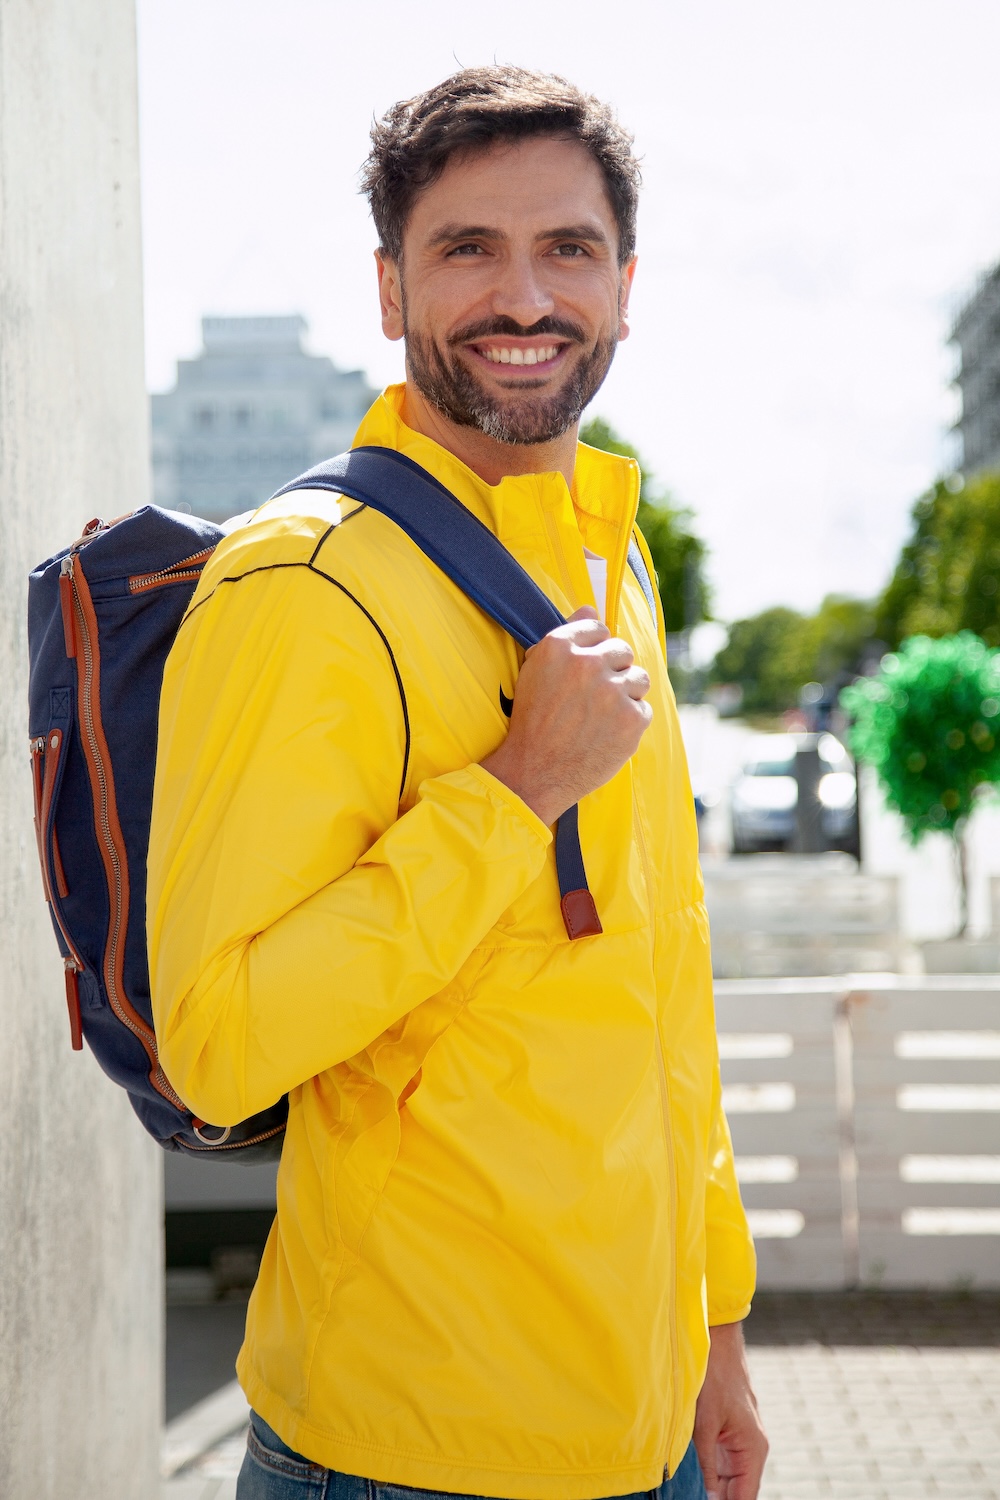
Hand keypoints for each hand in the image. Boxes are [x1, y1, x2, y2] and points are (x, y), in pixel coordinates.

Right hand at [481, 606, 651, 824]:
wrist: (534, 772)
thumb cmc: (533, 721)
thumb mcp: (535, 671)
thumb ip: (566, 636)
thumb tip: (591, 605)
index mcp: (560, 646)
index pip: (598, 628)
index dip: (594, 651)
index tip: (585, 672)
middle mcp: (588, 663)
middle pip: (623, 651)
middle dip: (613, 671)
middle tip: (594, 698)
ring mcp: (612, 691)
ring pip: (640, 678)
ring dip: (627, 695)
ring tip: (603, 716)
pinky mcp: (631, 719)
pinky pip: (644, 710)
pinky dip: (630, 723)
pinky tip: (607, 734)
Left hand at [693, 1322, 767, 1499]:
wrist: (716, 1340)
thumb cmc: (714, 1376)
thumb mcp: (705, 1424)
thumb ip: (707, 1466)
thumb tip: (708, 1499)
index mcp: (753, 1450)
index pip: (745, 1498)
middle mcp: (751, 1449)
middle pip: (736, 1491)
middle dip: (715, 1498)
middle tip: (688, 1497)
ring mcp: (739, 1442)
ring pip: (727, 1479)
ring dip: (710, 1487)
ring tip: (687, 1491)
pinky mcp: (727, 1434)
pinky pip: (720, 1463)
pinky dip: (707, 1473)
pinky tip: (689, 1479)